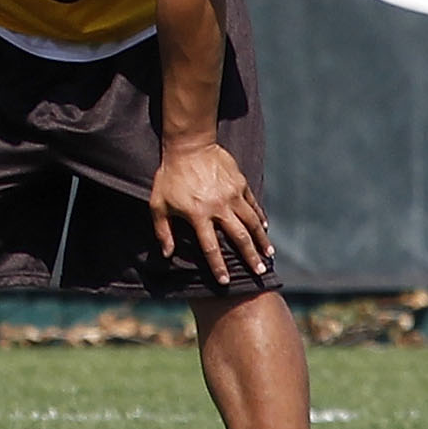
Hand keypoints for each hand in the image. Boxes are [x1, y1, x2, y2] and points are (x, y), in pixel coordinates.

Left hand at [149, 141, 269, 283]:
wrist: (188, 146)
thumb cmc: (170, 176)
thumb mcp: (158, 204)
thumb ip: (162, 230)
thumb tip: (167, 254)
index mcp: (198, 215)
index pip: (210, 247)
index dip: (218, 266)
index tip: (225, 282)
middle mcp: (219, 207)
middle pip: (239, 238)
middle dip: (250, 257)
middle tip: (260, 272)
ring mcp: (233, 195)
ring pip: (252, 222)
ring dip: (261, 240)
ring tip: (269, 254)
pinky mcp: (240, 183)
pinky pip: (253, 204)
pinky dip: (260, 217)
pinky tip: (264, 228)